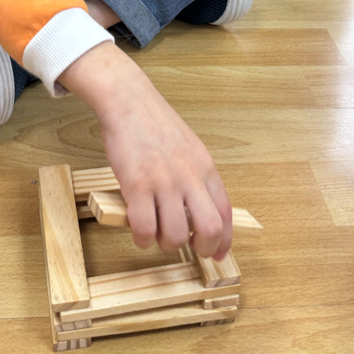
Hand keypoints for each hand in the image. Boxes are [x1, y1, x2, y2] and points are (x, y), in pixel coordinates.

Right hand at [59, 42, 233, 258]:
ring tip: (157, 233)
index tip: (218, 253)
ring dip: (166, 243)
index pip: (226, 212)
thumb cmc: (154, 123)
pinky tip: (138, 230)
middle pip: (210, 229)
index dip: (225, 240)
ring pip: (176, 235)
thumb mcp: (189, 147)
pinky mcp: (137, 185)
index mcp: (205, 167)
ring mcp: (164, 181)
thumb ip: (197, 176)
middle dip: (202, 249)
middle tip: (190, 249)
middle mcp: (189, 176)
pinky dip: (142, 238)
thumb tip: (200, 209)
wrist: (128, 100)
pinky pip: (144, 229)